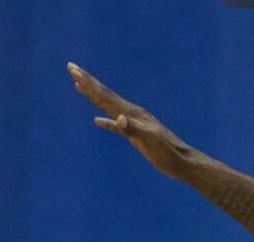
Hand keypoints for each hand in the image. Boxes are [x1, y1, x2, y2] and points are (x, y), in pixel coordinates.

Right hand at [68, 62, 190, 177]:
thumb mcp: (149, 140)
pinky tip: (98, 121)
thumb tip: (118, 119)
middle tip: (71, 67)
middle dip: (87, 81)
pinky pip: (115, 125)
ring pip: (108, 106)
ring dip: (93, 95)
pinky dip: (105, 121)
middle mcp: (131, 113)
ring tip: (79, 85)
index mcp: (131, 113)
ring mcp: (133, 123)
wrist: (182, 162)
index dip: (88, 83)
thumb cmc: (167, 153)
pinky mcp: (136, 135)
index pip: (105, 95)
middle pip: (105, 94)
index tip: (73, 70)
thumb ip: (132, 129)